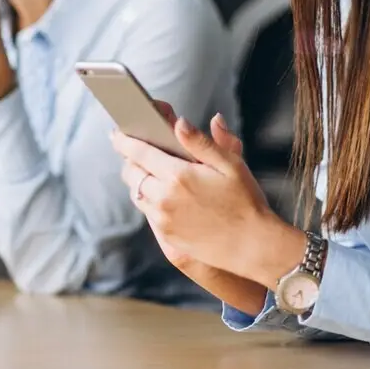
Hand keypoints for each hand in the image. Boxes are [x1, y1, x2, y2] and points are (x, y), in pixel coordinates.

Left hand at [132, 104, 271, 313]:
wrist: (253, 246)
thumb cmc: (246, 201)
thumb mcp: (230, 164)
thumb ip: (200, 142)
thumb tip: (178, 122)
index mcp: (178, 175)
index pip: (139, 152)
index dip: (124, 140)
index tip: (116, 133)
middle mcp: (164, 197)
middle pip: (132, 172)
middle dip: (130, 159)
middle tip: (136, 151)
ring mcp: (163, 219)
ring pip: (136, 192)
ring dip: (138, 179)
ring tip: (149, 171)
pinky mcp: (167, 236)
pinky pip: (147, 212)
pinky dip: (148, 199)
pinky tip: (162, 194)